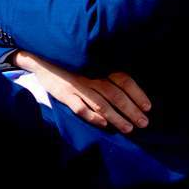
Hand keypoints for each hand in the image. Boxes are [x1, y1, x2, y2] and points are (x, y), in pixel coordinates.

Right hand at [13, 50, 150, 132]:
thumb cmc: (70, 66)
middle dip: (131, 110)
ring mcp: (77, 86)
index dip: (137, 94)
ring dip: (116, 117)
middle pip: (115, 94)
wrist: (41, 60)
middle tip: (143, 123)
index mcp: (99, 68)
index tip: (148, 107)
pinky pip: (79, 107)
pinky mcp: (64, 94)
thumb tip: (128, 94)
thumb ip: (105, 76)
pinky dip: (92, 116)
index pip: (123, 80)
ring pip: (101, 103)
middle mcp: (91, 77)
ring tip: (128, 128)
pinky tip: (102, 124)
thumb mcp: (90, 65)